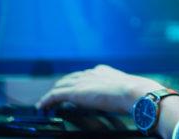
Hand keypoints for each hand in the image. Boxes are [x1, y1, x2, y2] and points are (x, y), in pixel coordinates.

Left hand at [37, 64, 163, 113]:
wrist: (135, 92)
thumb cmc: (136, 94)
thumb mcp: (127, 90)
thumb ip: (121, 92)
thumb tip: (126, 101)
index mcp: (102, 71)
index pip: (84, 75)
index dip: (76, 82)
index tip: (72, 88)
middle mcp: (90, 73)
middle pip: (69, 79)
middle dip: (61, 86)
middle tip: (54, 96)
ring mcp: (82, 81)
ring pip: (60, 86)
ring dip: (52, 94)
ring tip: (45, 103)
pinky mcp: (75, 92)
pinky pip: (55, 96)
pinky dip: (47, 100)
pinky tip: (41, 107)